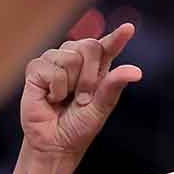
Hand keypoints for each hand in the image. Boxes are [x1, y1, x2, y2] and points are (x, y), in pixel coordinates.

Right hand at [20, 22, 142, 158]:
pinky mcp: (36, 69)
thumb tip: (137, 72)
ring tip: (65, 99)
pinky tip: (50, 98)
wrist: (54, 144)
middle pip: (90, 46)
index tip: (128, 29)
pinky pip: (52, 70)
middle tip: (83, 99)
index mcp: (95, 68)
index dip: (117, 37)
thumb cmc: (78, 127)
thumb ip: (114, 86)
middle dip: (90, 76)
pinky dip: (55, 90)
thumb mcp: (101, 108)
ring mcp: (54, 61)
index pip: (106, 47)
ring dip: (71, 85)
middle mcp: (75, 60)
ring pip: (70, 57)